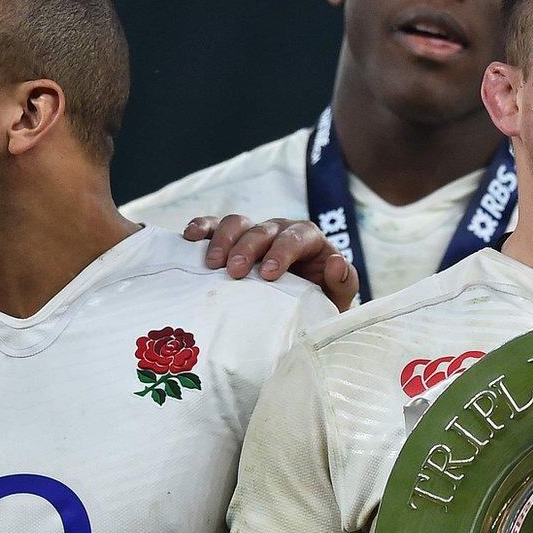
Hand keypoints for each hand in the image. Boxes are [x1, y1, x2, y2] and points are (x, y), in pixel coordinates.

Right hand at [184, 214, 359, 311]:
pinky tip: (189, 239)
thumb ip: (343, 282)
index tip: (268, 274)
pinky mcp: (231, 239)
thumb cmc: (319, 302)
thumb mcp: (337, 297)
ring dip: (223, 240)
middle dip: (248, 247)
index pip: (297, 238)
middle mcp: (281, 230)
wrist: (298, 308)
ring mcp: (254, 232)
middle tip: (233, 271)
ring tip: (212, 265)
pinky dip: (202, 228)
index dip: (282, 252)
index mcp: (309, 240)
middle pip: (263, 229)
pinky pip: (214, 226)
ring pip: (237, 223)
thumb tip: (335, 262)